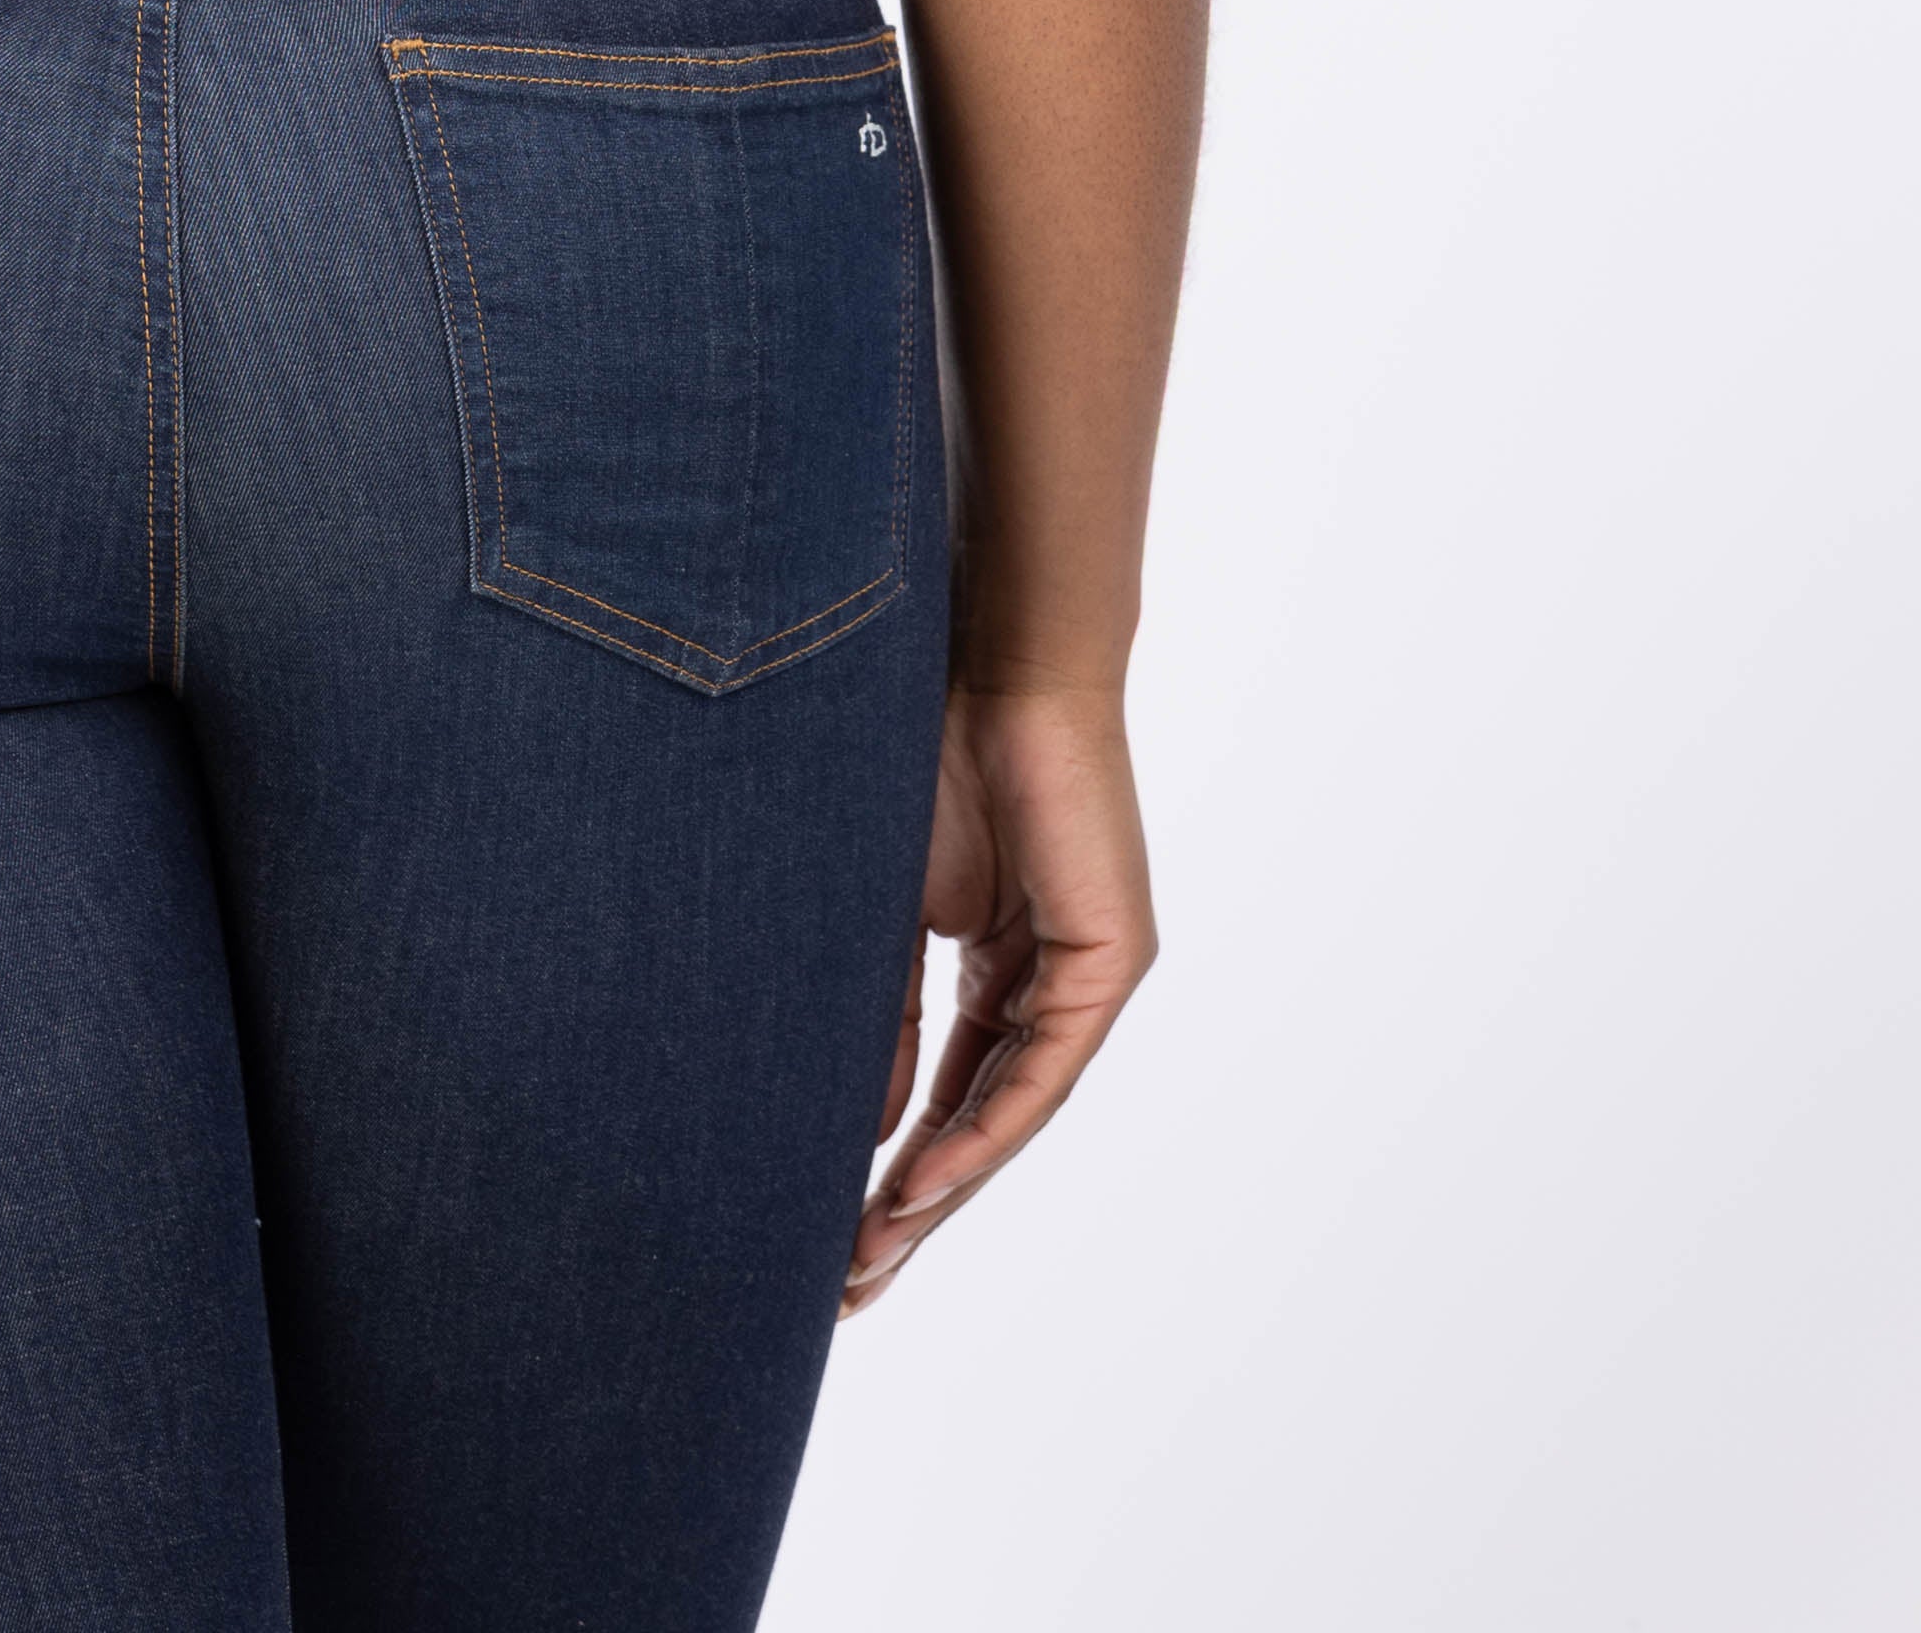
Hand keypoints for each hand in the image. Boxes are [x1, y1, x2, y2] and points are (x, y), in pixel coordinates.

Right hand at [842, 680, 1156, 1314]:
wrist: (989, 660)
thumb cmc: (922, 751)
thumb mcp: (883, 911)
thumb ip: (880, 1016)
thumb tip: (864, 1129)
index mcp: (998, 963)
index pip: (949, 1092)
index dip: (894, 1166)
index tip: (831, 1234)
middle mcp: (1049, 980)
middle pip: (981, 1120)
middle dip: (913, 1205)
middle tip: (848, 1284)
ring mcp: (1086, 975)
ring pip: (1013, 1112)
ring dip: (942, 1189)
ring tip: (871, 1254)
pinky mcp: (1111, 962)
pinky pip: (1043, 1072)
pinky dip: (984, 1131)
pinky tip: (924, 1182)